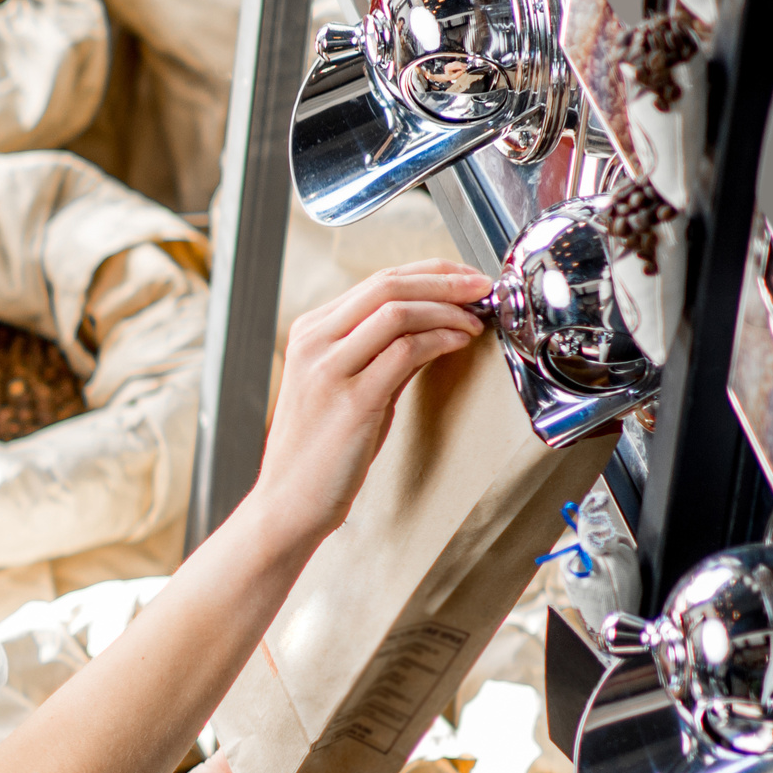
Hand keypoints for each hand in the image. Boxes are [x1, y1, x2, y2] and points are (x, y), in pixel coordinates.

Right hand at [255, 259, 491, 534]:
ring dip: (447, 310)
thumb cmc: (321, 449)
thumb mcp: (348, 386)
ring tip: (475, 321)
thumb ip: (385, 351)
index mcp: (309, 332)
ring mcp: (328, 369)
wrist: (290, 499)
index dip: (430, 273)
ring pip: (397, 311)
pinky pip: (404, 351)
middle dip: (445, 281)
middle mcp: (313, 342)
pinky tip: (458, 343)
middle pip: (387, 286)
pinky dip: (440, 340)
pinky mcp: (351, 399)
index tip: (465, 278)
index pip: (377, 280)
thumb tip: (436, 325)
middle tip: (482, 287)